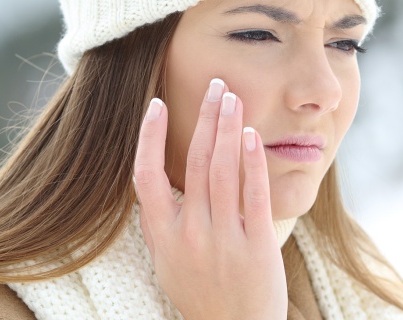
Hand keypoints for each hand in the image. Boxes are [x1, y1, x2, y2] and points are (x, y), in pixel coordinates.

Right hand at [133, 79, 286, 319]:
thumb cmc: (201, 295)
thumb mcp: (168, 264)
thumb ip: (160, 226)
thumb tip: (153, 189)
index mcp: (163, 237)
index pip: (146, 176)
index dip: (148, 137)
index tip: (156, 105)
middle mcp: (190, 234)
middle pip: (193, 162)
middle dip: (205, 118)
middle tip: (215, 85)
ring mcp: (223, 239)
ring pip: (222, 170)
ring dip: (228, 128)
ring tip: (232, 98)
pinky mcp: (257, 245)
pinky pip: (254, 195)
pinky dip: (252, 162)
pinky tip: (252, 136)